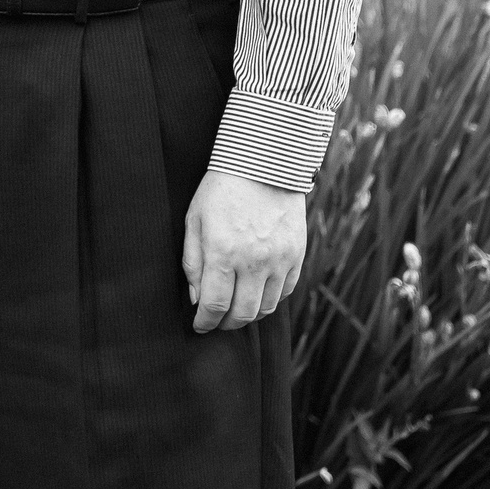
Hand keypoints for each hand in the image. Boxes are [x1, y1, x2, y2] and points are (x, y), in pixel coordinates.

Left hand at [183, 169, 306, 333]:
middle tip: (217, 322)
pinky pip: (285, 291)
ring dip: (249, 315)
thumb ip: (193, 262)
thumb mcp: (195, 220)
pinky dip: (270, 299)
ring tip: (237, 310)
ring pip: (266, 307)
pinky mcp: (296, 255)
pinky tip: (257, 294)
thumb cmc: (221, 189)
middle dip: (226, 324)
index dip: (205, 322)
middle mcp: (254, 261)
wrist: (263, 163)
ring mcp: (279, 259)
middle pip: (243, 313)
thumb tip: (197, 298)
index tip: (199, 325)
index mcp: (223, 253)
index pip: (214, 305)